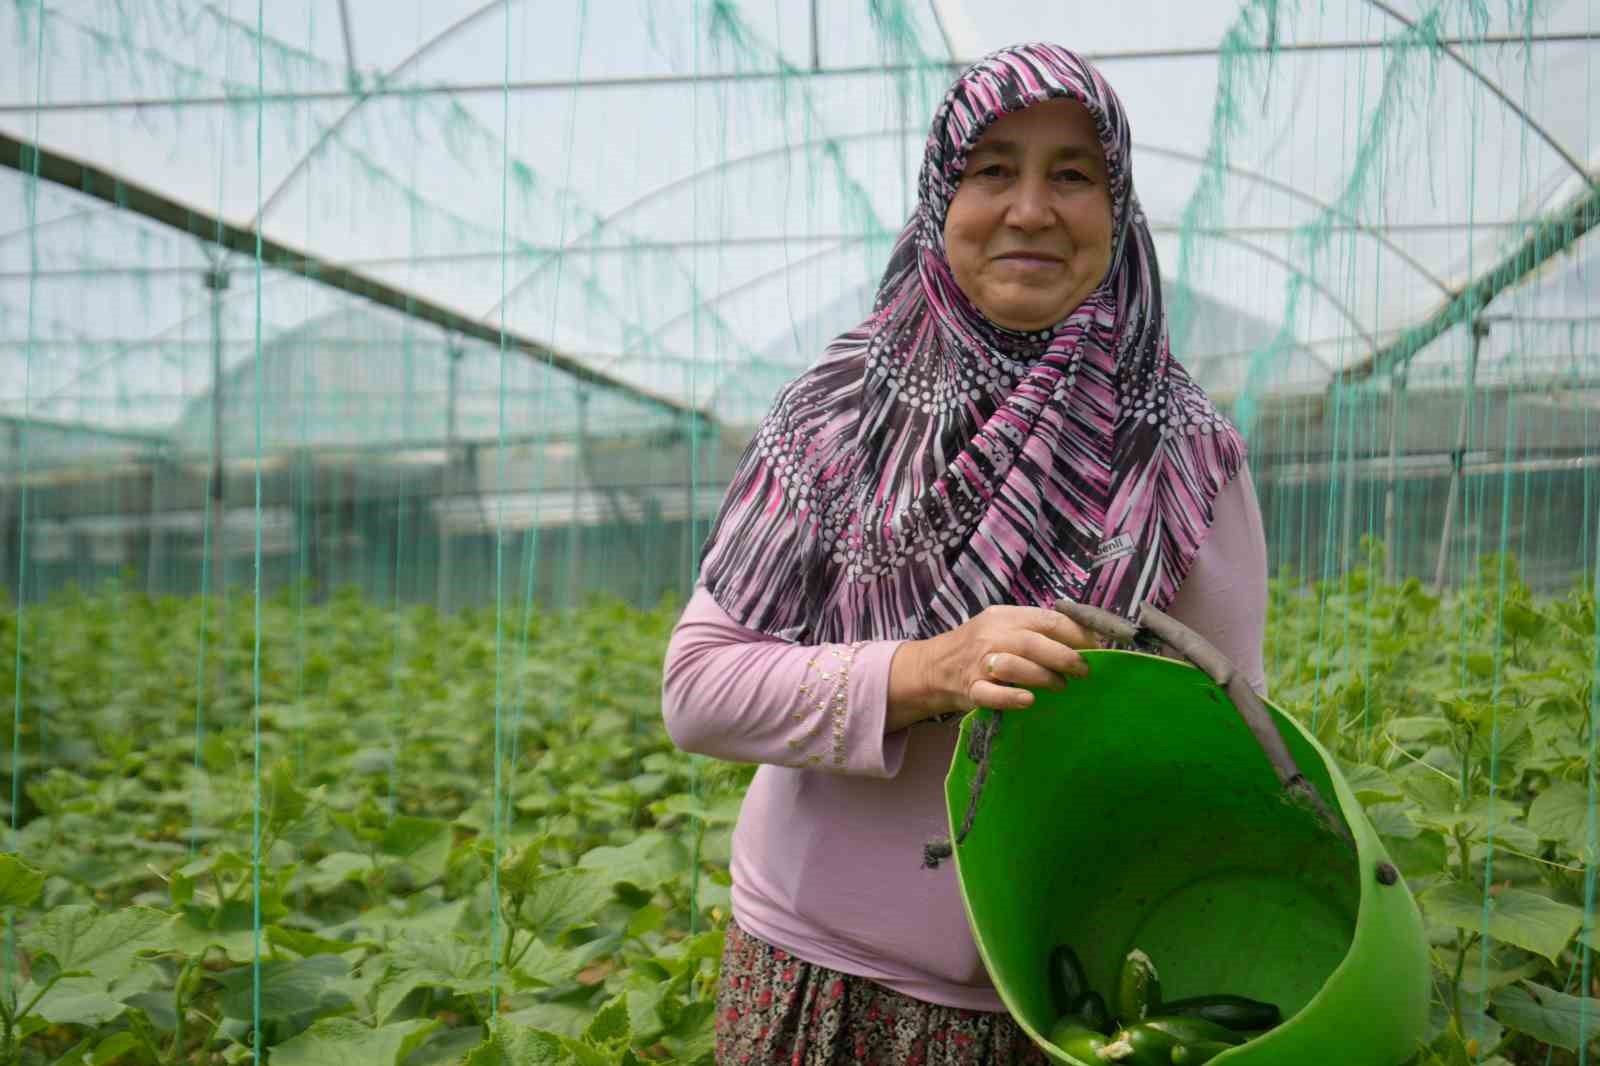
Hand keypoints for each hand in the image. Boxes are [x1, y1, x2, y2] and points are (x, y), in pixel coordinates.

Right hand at [886, 604, 1098, 729]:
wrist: (932, 667)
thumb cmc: (978, 646)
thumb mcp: (1002, 626)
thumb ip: (1036, 630)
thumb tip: (1085, 638)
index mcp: (1004, 616)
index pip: (1047, 619)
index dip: (1077, 634)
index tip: (1097, 648)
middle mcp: (991, 636)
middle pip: (1033, 642)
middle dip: (1065, 657)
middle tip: (1084, 671)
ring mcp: (979, 663)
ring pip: (1015, 666)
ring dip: (1044, 677)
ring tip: (1060, 686)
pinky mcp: (969, 689)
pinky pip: (991, 694)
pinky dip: (1012, 697)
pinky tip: (1029, 700)